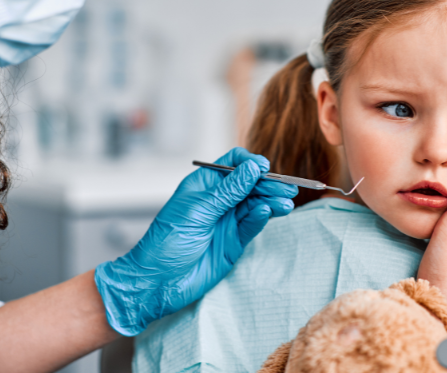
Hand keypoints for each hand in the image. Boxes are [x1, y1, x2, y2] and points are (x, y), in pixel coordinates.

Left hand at [94, 148, 297, 335]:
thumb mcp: (198, 211)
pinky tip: (269, 212)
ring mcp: (227, 221)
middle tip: (287, 187)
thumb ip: (228, 191)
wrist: (158, 283)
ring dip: (271, 202)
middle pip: (249, 184)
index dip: (249, 163)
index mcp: (203, 185)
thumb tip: (252, 168)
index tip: (263, 167)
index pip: (233, 164)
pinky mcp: (234, 241)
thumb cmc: (166, 243)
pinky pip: (252, 225)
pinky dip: (262, 218)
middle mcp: (218, 200)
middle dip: (268, 184)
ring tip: (286, 203)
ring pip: (255, 205)